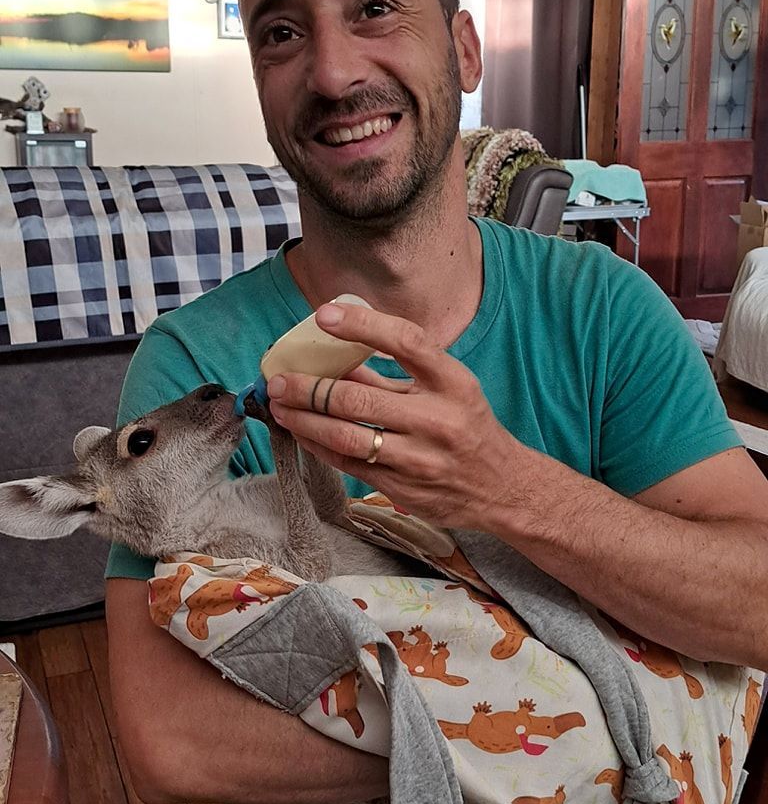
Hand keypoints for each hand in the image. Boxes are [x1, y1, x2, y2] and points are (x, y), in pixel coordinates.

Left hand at [265, 301, 517, 529]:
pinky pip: (349, 464)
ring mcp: (420, 458)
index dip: (363, 325)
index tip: (324, 315)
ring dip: (304, 420)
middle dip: (309, 388)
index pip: (406, 342)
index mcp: (452, 382)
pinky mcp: (404, 488)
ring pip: (347, 437)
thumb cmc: (468, 427)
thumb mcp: (447, 389)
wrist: (502, 488)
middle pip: (359, 399)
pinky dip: (319, 446)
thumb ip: (395, 372)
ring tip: (279, 406)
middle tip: (277, 379)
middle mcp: (437, 420)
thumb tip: (339, 352)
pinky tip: (302, 433)